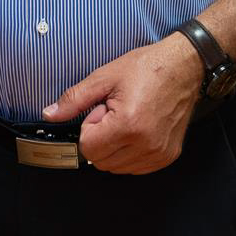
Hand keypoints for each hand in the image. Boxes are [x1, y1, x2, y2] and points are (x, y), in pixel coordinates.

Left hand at [44, 35, 201, 173]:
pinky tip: (137, 129)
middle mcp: (146, 145)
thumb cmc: (147, 68)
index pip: (88, 148)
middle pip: (100, 161)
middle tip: (114, 113)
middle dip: (100, 138)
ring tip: (127, 119)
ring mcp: (158, 153)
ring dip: (114, 147)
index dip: (89, 127)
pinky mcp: (167, 156)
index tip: (102, 110)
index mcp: (128, 125)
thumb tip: (50, 114)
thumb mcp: (105, 77)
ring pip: (116, 167)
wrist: (184, 67)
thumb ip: (74, 99)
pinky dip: (129, 153)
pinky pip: (135, 167)